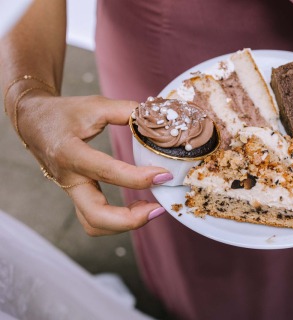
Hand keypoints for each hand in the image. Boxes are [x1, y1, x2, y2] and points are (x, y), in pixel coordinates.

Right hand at [17, 94, 171, 235]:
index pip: (107, 172)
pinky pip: (95, 219)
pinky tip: (138, 206)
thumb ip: (126, 111)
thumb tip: (156, 119)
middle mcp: (69, 178)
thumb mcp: (95, 105)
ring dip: (124, 224)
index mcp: (70, 153)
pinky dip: (118, 221)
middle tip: (158, 209)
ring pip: (94, 224)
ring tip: (150, 208)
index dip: (138, 178)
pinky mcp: (76, 195)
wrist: (33, 121)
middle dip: (130, 220)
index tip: (164, 175)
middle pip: (96, 216)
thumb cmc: (64, 112)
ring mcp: (71, 191)